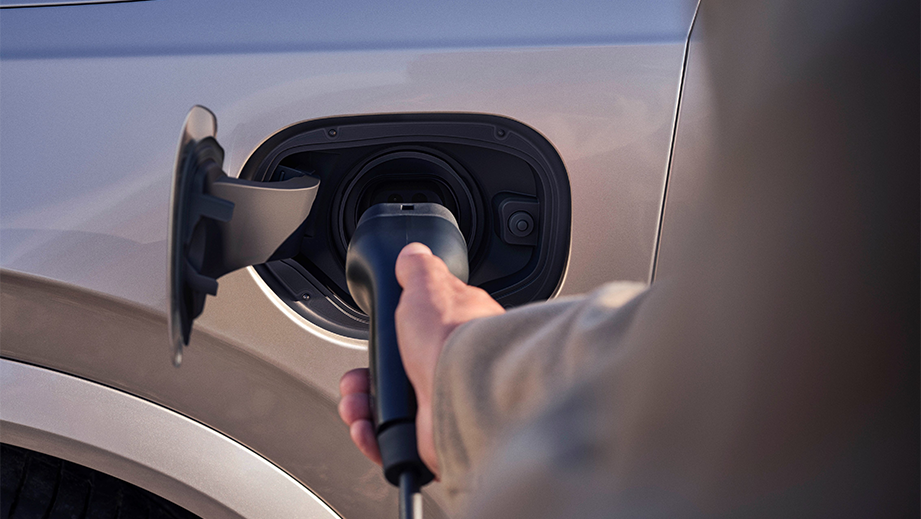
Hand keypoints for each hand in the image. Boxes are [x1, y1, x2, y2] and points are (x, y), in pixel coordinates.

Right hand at [338, 242, 504, 476]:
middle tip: (355, 380)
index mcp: (455, 334)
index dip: (387, 341)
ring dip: (361, 407)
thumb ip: (418, 270)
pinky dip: (372, 437)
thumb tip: (413, 254)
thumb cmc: (455, 339)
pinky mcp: (433, 440)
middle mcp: (451, 372)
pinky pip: (393, 444)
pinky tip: (366, 427)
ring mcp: (442, 407)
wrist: (467, 392)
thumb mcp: (429, 286)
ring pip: (390, 412)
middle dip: (364, 380)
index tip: (373, 343)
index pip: (416, 337)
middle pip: (396, 378)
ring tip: (355, 404)